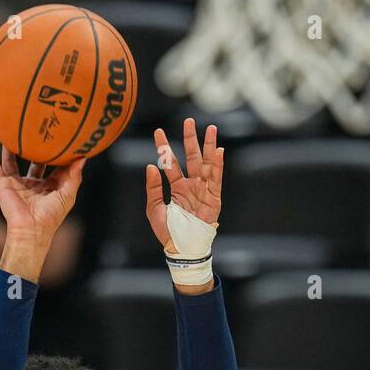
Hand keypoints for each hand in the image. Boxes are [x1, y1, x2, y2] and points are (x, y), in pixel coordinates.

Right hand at [0, 132, 85, 241]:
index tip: (59, 135)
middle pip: (31, 159)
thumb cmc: (51, 216)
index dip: (55, 152)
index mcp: (47, 186)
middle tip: (37, 126)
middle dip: (33, 145)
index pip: (52, 165)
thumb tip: (83, 157)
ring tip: (10, 126)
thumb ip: (75, 176)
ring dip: (9, 144)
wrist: (32, 229)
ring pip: (10, 159)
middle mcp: (30, 183)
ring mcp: (15, 183)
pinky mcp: (2, 183)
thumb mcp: (68, 194)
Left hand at [145, 118, 223, 252]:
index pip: (170, 163)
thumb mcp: (154, 208)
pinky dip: (217, 166)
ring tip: (211, 128)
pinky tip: (218, 151)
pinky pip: (216, 179)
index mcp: (178, 188)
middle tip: (189, 121)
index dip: (165, 147)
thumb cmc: (168, 232)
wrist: (181, 248)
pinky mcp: (213, 199)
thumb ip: (153, 187)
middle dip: (191, 139)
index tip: (158, 131)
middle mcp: (192, 186)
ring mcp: (203, 191)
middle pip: (192, 157)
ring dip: (209, 146)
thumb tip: (151, 165)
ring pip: (206, 164)